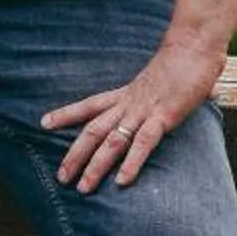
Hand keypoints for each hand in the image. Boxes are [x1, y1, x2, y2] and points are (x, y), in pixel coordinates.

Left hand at [42, 36, 225, 192]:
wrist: (192, 48)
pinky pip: (143, 143)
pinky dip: (131, 162)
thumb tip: (157, 107)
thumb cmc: (179, 66)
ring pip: (112, 141)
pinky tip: (121, 181)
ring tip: (84, 187)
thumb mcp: (156, 83)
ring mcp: (143, 111)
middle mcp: (127, 104)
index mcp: (124, 95)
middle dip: (75, 155)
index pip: (88, 105)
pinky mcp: (163, 116)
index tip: (44, 122)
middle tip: (61, 177)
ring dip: (96, 166)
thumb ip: (151, 96)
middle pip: (93, 131)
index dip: (66, 114)